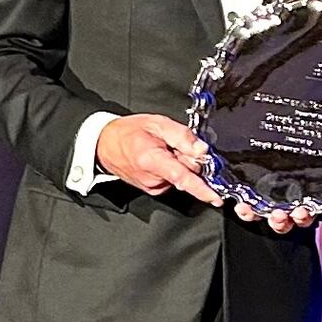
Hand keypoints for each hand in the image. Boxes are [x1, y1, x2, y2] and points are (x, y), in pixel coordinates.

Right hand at [95, 114, 222, 206]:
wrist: (105, 145)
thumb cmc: (128, 132)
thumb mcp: (157, 123)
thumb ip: (182, 136)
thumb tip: (202, 150)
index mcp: (152, 161)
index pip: (183, 179)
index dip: (202, 189)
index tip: (215, 198)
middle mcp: (153, 179)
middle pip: (186, 174)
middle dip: (190, 160)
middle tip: (176, 145)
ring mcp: (153, 187)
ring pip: (181, 177)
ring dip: (180, 164)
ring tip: (163, 149)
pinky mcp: (153, 189)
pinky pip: (173, 180)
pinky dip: (173, 169)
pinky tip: (160, 158)